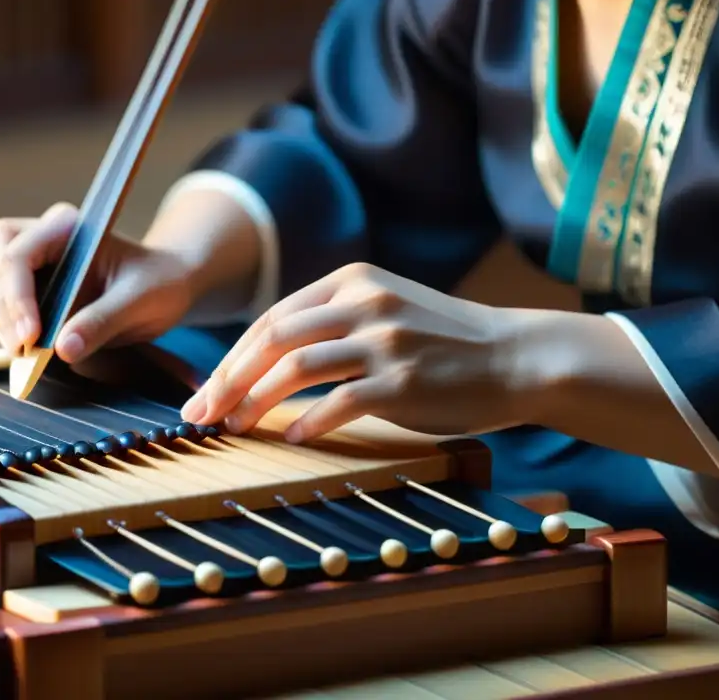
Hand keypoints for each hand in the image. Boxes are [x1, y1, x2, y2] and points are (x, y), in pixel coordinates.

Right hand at [0, 202, 197, 360]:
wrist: (162, 288)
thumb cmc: (158, 284)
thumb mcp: (141, 302)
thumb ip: (103, 321)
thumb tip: (63, 349)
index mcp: (67, 227)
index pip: (17, 254)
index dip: (16, 297)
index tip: (31, 338)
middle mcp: (38, 237)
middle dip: (2, 313)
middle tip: (26, 353)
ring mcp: (24, 262)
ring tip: (24, 351)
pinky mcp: (18, 287)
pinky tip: (18, 344)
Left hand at [181, 262, 533, 441]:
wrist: (517, 357)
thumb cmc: (445, 343)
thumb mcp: (386, 309)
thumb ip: (333, 321)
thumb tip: (265, 362)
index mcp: (353, 280)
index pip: (272, 318)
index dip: (232, 356)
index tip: (208, 389)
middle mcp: (365, 302)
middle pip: (273, 338)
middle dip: (228, 379)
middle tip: (201, 413)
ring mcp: (385, 340)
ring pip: (296, 366)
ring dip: (255, 400)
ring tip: (233, 427)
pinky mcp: (405, 380)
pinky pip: (340, 401)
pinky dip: (306, 422)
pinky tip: (289, 437)